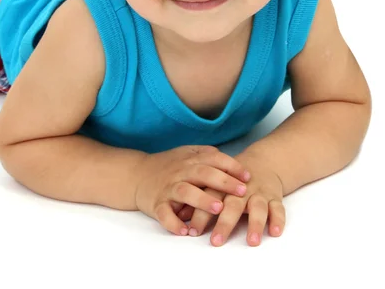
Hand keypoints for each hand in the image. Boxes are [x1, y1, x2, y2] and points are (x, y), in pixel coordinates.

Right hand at [134, 145, 250, 235]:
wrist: (136, 175)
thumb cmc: (166, 166)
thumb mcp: (185, 153)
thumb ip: (205, 154)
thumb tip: (227, 159)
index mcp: (189, 160)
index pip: (213, 159)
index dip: (231, 166)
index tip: (248, 176)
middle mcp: (180, 172)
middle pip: (203, 173)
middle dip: (223, 182)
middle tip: (242, 191)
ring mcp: (168, 188)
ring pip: (185, 192)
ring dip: (202, 200)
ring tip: (218, 208)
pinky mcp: (157, 204)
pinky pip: (164, 214)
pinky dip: (174, 223)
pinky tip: (185, 231)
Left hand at [177, 151, 284, 246]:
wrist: (262, 162)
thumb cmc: (230, 179)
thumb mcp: (214, 184)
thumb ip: (199, 198)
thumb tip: (179, 216)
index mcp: (222, 184)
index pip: (209, 198)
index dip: (200, 214)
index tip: (192, 232)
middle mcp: (241, 189)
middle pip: (232, 204)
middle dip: (225, 223)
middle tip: (216, 241)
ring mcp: (259, 192)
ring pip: (258, 207)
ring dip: (255, 224)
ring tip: (251, 241)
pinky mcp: (274, 197)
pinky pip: (278, 208)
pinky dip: (278, 220)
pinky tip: (275, 232)